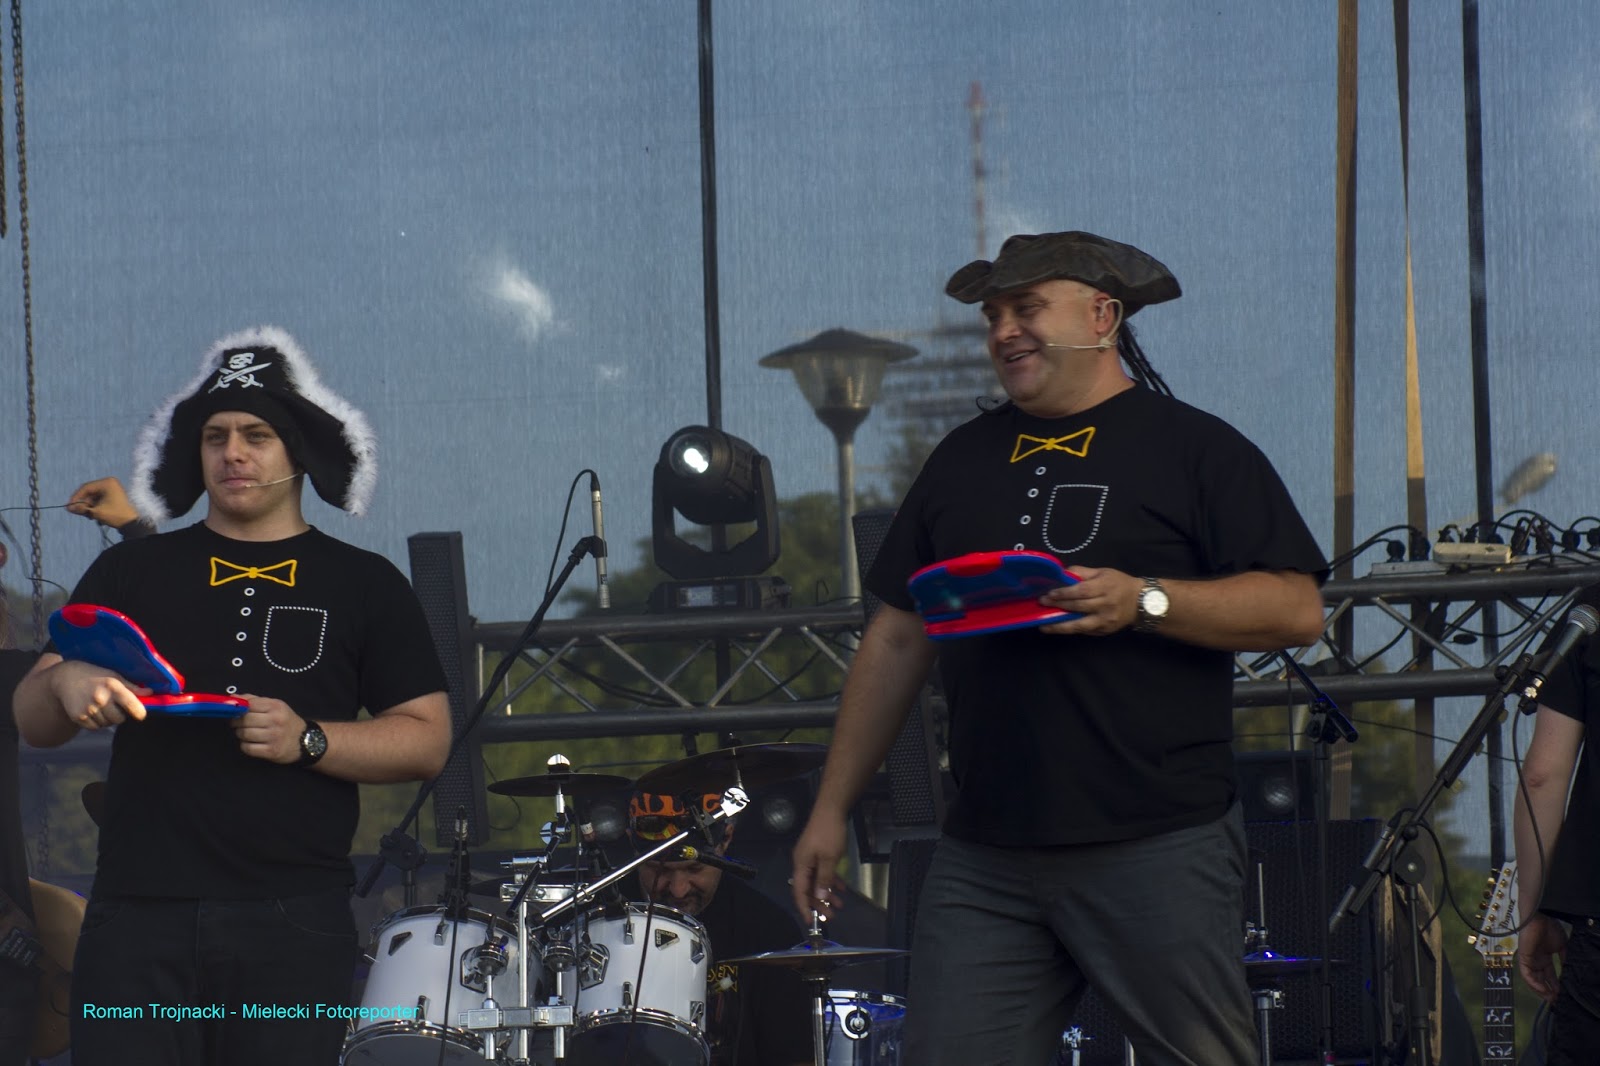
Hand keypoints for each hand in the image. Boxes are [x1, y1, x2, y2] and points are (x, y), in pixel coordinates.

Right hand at [50, 659, 149, 729]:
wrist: (66, 678)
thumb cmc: (95, 676)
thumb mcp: (114, 676)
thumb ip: (132, 687)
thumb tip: (151, 693)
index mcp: (113, 686)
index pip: (132, 705)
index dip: (139, 713)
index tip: (140, 715)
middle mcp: (101, 698)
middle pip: (119, 719)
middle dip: (120, 715)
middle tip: (114, 706)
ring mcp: (88, 709)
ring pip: (107, 724)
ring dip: (107, 719)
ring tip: (100, 706)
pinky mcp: (78, 717)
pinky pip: (95, 727)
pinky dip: (96, 723)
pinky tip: (91, 710)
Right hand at [66, 477, 139, 528]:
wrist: (133, 523)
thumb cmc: (116, 515)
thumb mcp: (96, 512)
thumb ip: (82, 509)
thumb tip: (68, 508)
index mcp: (107, 482)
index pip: (86, 487)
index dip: (76, 497)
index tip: (70, 506)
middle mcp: (110, 483)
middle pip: (90, 492)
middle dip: (84, 503)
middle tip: (79, 513)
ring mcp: (113, 489)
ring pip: (94, 497)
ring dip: (89, 507)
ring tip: (90, 517)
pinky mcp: (114, 496)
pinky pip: (100, 500)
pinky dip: (96, 507)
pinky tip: (96, 516)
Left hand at [231, 696, 305, 764]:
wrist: (306, 740)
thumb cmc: (286, 721)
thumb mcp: (275, 706)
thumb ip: (254, 700)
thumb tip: (232, 698)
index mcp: (276, 706)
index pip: (249, 705)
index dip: (238, 709)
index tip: (236, 713)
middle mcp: (276, 720)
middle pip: (245, 720)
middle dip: (237, 723)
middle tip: (238, 724)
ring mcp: (274, 737)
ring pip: (244, 734)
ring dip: (240, 734)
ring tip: (245, 733)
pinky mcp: (271, 751)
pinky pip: (248, 748)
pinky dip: (245, 746)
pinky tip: (251, 743)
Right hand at [790, 810, 848, 926]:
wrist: (831, 808)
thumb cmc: (829, 833)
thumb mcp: (829, 859)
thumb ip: (824, 879)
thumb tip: (819, 898)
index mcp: (800, 865)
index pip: (799, 892)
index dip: (804, 908)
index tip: (810, 922)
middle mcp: (802, 863)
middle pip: (808, 888)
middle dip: (819, 903)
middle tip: (831, 916)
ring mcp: (810, 857)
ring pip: (816, 881)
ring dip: (827, 893)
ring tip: (839, 905)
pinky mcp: (818, 852)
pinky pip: (822, 871)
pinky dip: (830, 880)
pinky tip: (842, 888)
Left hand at [1036, 565, 1141, 635]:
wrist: (1141, 602)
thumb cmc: (1119, 584)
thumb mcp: (1103, 572)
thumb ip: (1082, 573)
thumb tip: (1062, 573)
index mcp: (1105, 587)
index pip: (1081, 591)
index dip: (1064, 593)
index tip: (1049, 594)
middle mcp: (1105, 605)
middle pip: (1079, 607)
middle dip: (1058, 606)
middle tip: (1041, 604)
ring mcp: (1105, 621)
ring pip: (1080, 625)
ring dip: (1060, 626)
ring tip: (1044, 626)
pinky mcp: (1104, 631)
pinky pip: (1085, 631)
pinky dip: (1071, 629)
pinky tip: (1058, 628)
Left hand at [1517, 913, 1566, 1003]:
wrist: (1541, 917)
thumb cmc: (1550, 928)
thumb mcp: (1562, 946)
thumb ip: (1564, 959)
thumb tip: (1570, 972)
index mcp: (1544, 957)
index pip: (1550, 976)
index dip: (1556, 986)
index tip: (1563, 995)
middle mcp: (1536, 960)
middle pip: (1541, 980)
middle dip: (1549, 991)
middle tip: (1557, 1001)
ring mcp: (1529, 959)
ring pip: (1533, 980)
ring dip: (1542, 990)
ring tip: (1551, 999)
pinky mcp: (1523, 958)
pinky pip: (1527, 974)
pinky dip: (1534, 983)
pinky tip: (1543, 990)